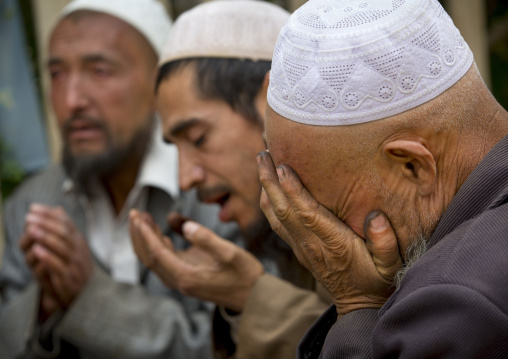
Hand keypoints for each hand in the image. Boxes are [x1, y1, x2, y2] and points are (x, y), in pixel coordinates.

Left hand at [20, 204, 93, 312]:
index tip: (33, 207)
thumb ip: (65, 229)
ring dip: (46, 238)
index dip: (48, 214)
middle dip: (45, 223)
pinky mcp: (68, 278)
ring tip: (31, 230)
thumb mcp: (73, 246)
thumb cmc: (75, 266)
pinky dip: (48, 257)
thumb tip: (58, 209)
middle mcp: (78, 249)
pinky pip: (59, 266)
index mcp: (78, 240)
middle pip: (64, 232)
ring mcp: (74, 263)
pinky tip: (36, 250)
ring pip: (62, 247)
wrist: (87, 293)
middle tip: (29, 217)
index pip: (65, 222)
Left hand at [129, 209, 263, 311]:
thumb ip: (205, 238)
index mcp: (187, 276)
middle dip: (139, 234)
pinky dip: (158, 245)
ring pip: (154, 259)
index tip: (139, 216)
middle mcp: (179, 281)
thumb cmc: (245, 275)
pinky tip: (161, 232)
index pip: (157, 252)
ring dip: (146, 239)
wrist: (255, 298)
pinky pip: (166, 260)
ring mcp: (182, 280)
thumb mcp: (229, 252)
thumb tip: (180, 222)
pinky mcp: (187, 277)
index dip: (146, 233)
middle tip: (134, 213)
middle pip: (149, 257)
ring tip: (142, 218)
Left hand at [257, 151, 401, 315]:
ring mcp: (301, 247)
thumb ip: (385, 242)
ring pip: (276, 215)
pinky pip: (277, 223)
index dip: (293, 190)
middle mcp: (311, 244)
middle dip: (270, 181)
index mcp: (334, 244)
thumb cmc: (377, 280)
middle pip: (284, 210)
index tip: (283, 167)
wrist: (359, 305)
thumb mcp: (391, 266)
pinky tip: (267, 187)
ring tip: (262, 162)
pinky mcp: (298, 248)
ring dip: (266, 188)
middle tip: (263, 154)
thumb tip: (376, 217)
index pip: (307, 214)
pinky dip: (269, 203)